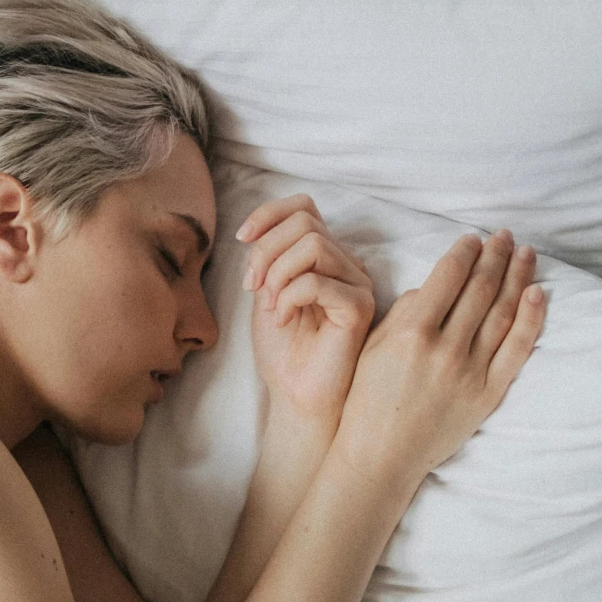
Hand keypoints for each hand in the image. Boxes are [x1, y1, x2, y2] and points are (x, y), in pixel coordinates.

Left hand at [237, 195, 376, 430]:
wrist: (294, 394)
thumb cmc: (282, 349)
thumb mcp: (264, 290)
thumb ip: (267, 256)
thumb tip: (256, 229)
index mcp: (326, 256)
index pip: (304, 207)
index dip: (268, 214)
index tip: (241, 238)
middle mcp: (347, 264)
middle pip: (305, 223)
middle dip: (266, 251)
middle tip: (253, 288)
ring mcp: (358, 284)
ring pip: (313, 245)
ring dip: (276, 274)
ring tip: (270, 307)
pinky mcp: (360, 307)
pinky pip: (317, 281)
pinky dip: (288, 298)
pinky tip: (282, 320)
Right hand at [334, 229, 545, 485]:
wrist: (379, 457)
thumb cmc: (366, 401)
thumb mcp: (372, 348)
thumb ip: (404, 313)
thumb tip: (435, 287)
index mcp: (410, 332)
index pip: (448, 277)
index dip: (465, 252)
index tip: (473, 238)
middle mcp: (444, 348)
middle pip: (480, 288)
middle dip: (495, 255)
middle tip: (504, 236)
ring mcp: (470, 371)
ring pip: (504, 311)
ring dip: (517, 276)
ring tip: (525, 253)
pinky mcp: (488, 393)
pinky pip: (518, 348)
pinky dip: (531, 317)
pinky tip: (537, 292)